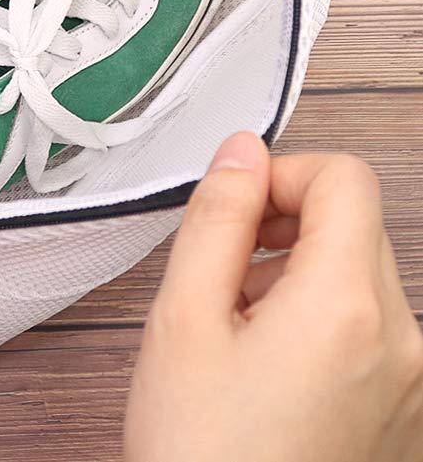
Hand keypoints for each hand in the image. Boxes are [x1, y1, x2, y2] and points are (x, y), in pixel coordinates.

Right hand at [125, 132, 422, 461]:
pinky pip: (374, 330)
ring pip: (362, 276)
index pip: (343, 177)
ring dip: (299, 274)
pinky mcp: (409, 416)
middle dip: (285, 226)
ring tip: (241, 331)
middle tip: (223, 276)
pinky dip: (323, 321)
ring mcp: (415, 386)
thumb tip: (243, 153)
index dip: (279, 175)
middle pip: (355, 224)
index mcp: (349, 308)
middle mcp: (406, 344)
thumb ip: (217, 218)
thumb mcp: (184, 318)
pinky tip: (271, 371)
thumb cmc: (201, 455)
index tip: (234, 211)